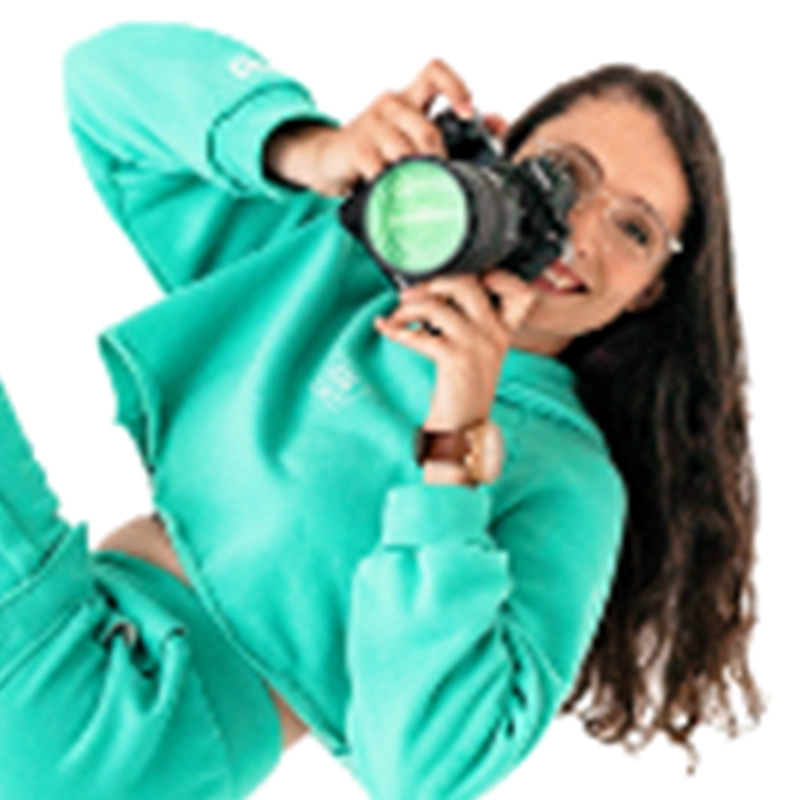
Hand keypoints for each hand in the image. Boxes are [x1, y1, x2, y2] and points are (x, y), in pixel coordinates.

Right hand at [263, 58, 508, 195]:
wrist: (327, 162)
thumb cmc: (375, 152)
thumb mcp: (411, 137)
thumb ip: (452, 131)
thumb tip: (500, 123)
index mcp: (409, 100)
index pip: (435, 73)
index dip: (456, 88)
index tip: (468, 113)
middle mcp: (391, 105)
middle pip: (427, 129)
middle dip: (439, 160)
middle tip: (442, 184)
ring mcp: (371, 125)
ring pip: (406, 153)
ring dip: (416, 178)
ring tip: (418, 194)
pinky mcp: (355, 148)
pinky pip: (381, 170)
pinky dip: (392, 187)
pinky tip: (394, 197)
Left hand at [374, 270, 540, 428]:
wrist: (463, 429)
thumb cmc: (462, 392)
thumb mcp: (475, 355)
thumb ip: (464, 326)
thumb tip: (430, 297)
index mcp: (500, 330)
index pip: (505, 290)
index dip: (481, 277)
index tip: (446, 281)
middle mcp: (493, 333)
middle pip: (466, 285)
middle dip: (432, 284)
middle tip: (408, 294)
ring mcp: (477, 344)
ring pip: (437, 307)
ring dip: (408, 310)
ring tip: (394, 318)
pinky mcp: (456, 359)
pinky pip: (421, 336)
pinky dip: (397, 331)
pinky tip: (385, 329)